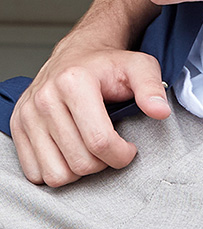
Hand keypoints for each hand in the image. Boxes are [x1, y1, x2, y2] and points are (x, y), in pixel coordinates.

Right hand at [10, 41, 170, 186]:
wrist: (77, 55)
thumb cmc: (108, 66)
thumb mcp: (139, 67)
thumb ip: (152, 88)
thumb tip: (160, 111)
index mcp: (73, 83)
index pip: (100, 142)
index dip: (122, 155)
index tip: (129, 148)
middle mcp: (44, 98)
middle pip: (80, 163)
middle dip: (103, 164)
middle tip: (110, 148)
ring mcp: (27, 114)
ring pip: (56, 174)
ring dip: (79, 171)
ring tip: (90, 151)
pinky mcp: (18, 127)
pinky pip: (35, 173)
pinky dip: (56, 170)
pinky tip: (70, 153)